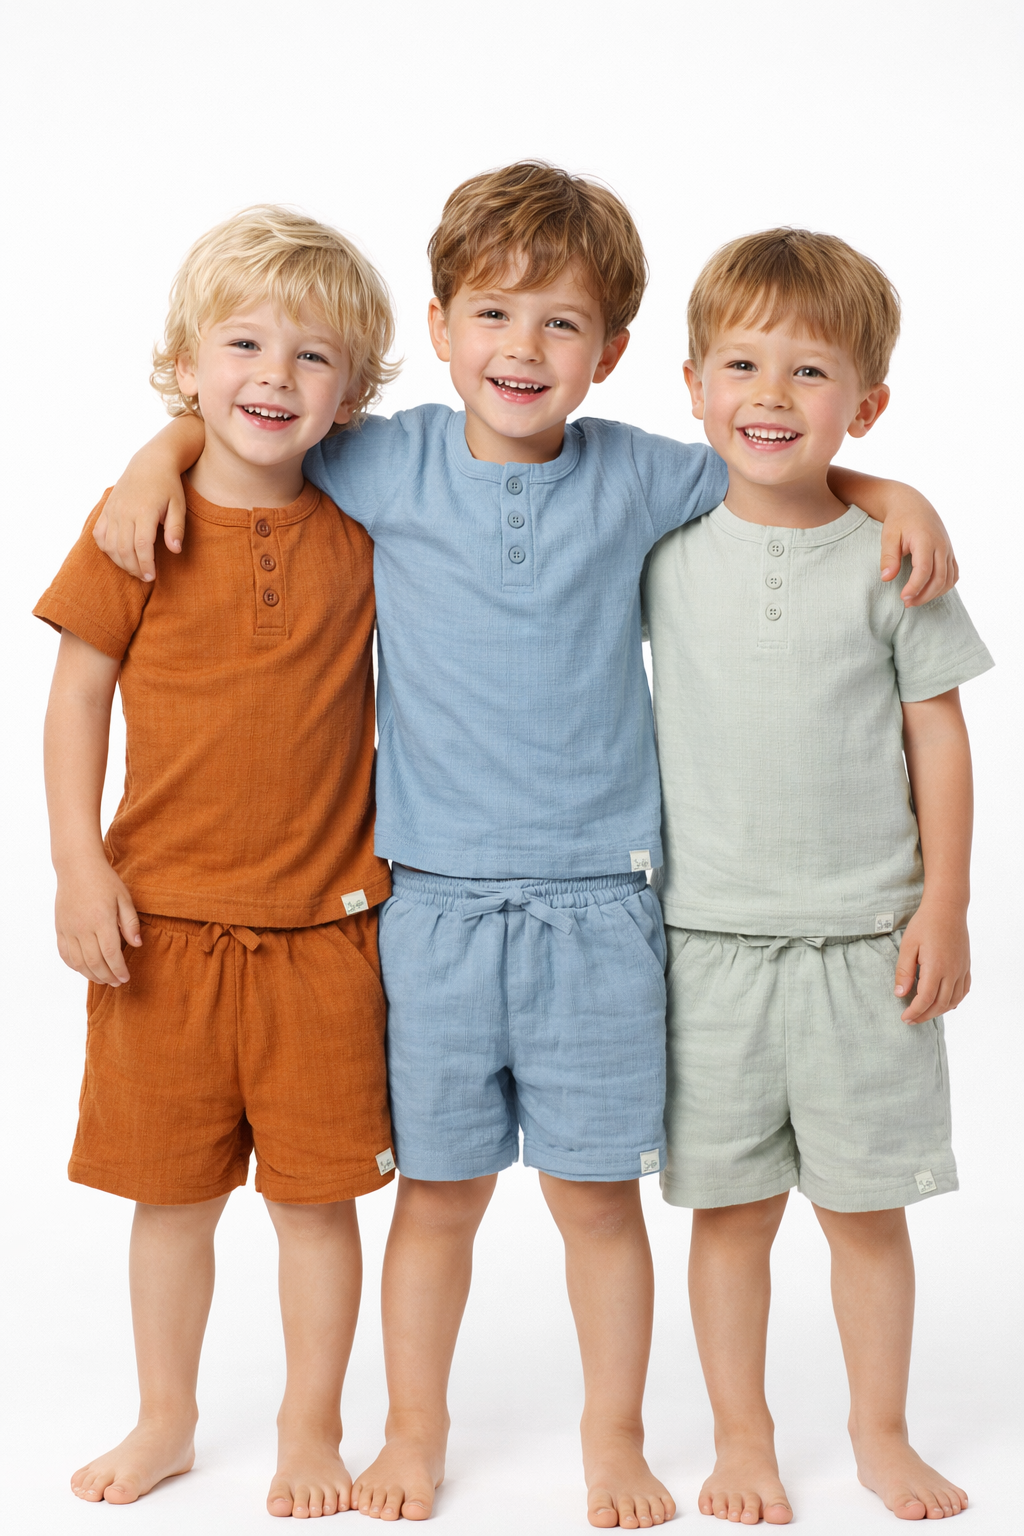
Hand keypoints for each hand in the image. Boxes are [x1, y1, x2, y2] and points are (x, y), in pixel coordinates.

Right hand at [55, 857, 141, 985]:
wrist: (77, 867)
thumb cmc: (104, 880)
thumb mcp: (124, 898)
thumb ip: (130, 922)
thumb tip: (137, 945)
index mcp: (102, 920)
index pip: (111, 954)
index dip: (119, 969)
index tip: (126, 977)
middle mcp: (83, 927)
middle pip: (94, 962)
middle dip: (107, 976)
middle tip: (117, 982)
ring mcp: (69, 929)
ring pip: (78, 962)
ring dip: (91, 975)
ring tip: (103, 979)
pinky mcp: (60, 928)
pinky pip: (64, 954)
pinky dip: (74, 966)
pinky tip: (84, 968)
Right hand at [93, 453, 186, 581]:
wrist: (150, 463)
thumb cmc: (168, 486)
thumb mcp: (178, 506)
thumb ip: (176, 529)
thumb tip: (174, 551)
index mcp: (144, 511)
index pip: (142, 546)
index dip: (146, 565)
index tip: (152, 576)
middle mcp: (124, 511)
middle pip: (124, 549)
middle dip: (134, 568)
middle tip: (146, 577)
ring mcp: (112, 510)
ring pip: (109, 545)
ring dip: (121, 562)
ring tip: (135, 569)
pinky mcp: (106, 510)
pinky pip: (99, 535)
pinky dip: (107, 549)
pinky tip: (119, 555)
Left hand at [878, 486, 958, 606]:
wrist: (912, 504)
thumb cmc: (899, 520)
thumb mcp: (889, 536)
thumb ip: (888, 557)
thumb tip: (886, 578)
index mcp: (926, 540)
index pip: (924, 571)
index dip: (914, 587)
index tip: (902, 598)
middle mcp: (942, 546)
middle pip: (939, 578)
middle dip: (923, 595)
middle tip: (907, 603)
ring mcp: (948, 549)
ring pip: (949, 579)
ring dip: (934, 594)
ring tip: (915, 600)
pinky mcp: (950, 552)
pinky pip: (953, 574)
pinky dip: (944, 586)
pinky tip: (929, 591)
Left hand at [894, 901, 969, 1022]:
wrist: (947, 908)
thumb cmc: (925, 924)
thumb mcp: (908, 946)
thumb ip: (904, 972)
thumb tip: (900, 994)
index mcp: (936, 967)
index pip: (925, 999)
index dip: (914, 1012)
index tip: (904, 1018)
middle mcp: (952, 972)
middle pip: (940, 1004)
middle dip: (924, 1015)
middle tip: (911, 1019)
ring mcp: (962, 970)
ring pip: (953, 1001)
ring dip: (939, 1011)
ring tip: (924, 1013)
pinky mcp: (966, 966)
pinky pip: (963, 991)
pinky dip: (954, 1002)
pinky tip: (945, 1004)